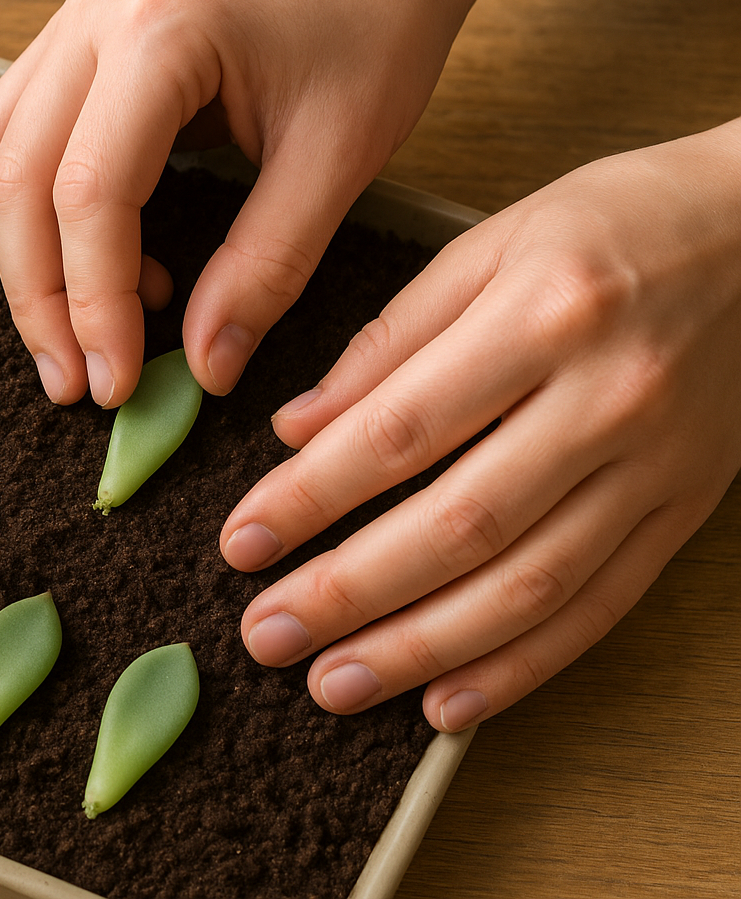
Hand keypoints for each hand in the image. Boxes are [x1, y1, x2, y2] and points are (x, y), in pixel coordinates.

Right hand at [0, 0, 553, 407]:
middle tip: (74, 383)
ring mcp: (72, 21)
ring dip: (23, 259)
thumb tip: (204, 367)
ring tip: (78, 335)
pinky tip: (94, 262)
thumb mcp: (340, 160)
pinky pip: (15, 137)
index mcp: (161, 34)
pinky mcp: (74, 40)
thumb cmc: (373, 27)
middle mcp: (93, 18)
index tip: (114, 382)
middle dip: (38, 298)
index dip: (92, 302)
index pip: (89, 192)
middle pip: (15, 181)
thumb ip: (266, 269)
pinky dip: (35, 214)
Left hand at [223, 121, 740, 731]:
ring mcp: (656, 465)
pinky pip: (599, 609)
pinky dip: (519, 667)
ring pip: (527, 587)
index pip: (399, 431)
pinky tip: (445, 703)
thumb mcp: (488, 243)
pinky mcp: (685, 509)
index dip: (310, 497)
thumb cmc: (615, 223)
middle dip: (348, 593)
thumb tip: (294, 427)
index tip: (241, 541)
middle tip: (265, 634)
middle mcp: (607, 399)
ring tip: (333, 683)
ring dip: (420, 649)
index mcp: (542, 314)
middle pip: (459, 525)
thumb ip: (387, 340)